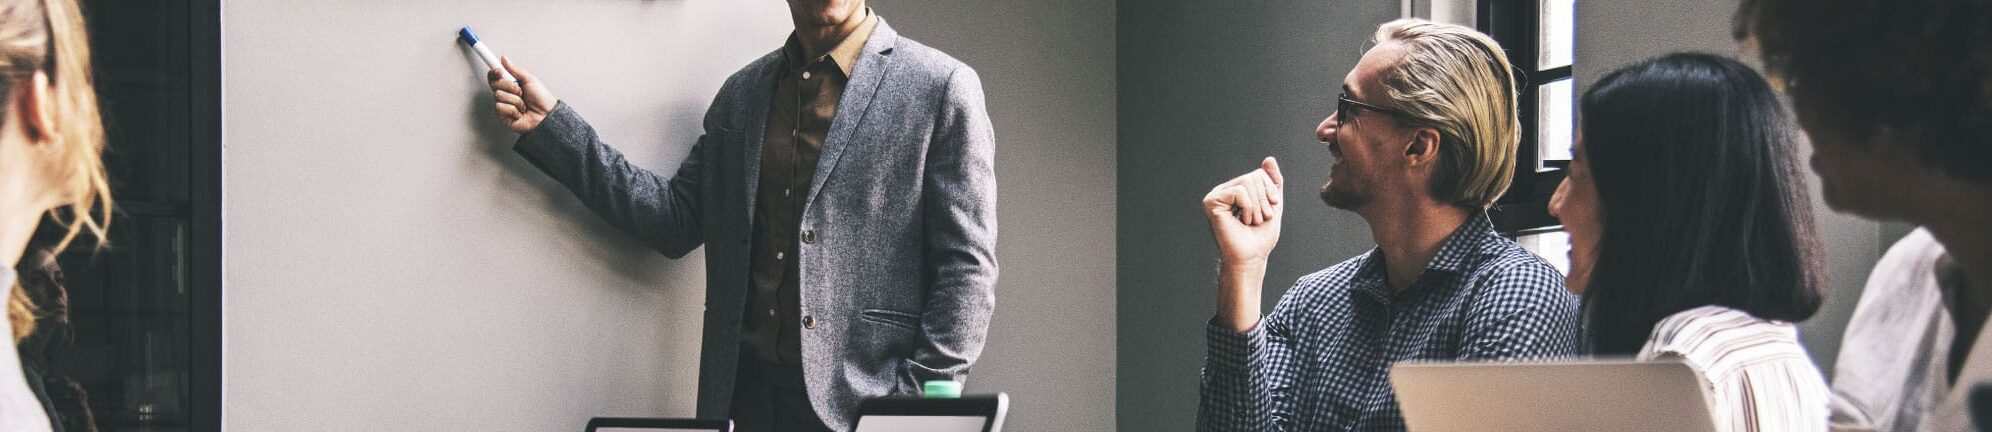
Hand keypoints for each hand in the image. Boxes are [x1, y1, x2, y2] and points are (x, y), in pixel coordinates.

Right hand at [489, 56, 558, 133]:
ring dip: (515, 100)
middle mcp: (505, 94)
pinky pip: (501, 107)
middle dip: (510, 86)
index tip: (499, 71)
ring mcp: (503, 105)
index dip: (494, 72)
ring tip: (524, 104)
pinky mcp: (503, 116)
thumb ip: (515, 69)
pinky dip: (514, 109)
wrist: (546, 115)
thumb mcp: (530, 80)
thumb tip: (505, 59)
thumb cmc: (542, 99)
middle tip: (521, 91)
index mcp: (510, 84)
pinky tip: (520, 112)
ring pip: (499, 96)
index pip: (494, 76)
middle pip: (495, 84)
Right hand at [1202, 157, 1283, 331]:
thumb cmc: (1260, 237)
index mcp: (1236, 190)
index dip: (1269, 192)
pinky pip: (1239, 192)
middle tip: (1258, 220)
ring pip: (1247, 182)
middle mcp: (1224, 191)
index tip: (1268, 212)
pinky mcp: (1211, 202)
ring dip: (1257, 207)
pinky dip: (1247, 207)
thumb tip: (1269, 159)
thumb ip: (1272, 182)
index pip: (1259, 174)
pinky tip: (1241, 221)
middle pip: (1254, 176)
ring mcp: (1216, 196)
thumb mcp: (1272, 205)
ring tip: (1250, 222)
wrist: (1251, 258)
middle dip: (1264, 200)